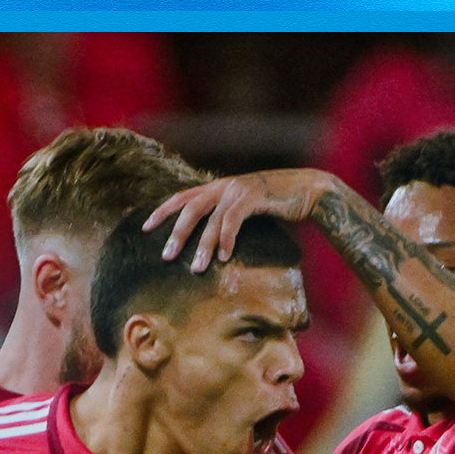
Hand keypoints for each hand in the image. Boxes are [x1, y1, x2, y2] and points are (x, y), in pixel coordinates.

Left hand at [143, 169, 334, 272]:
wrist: (310, 190)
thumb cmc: (278, 204)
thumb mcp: (245, 209)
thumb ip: (226, 218)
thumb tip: (209, 242)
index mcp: (218, 187)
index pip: (182, 197)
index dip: (162, 211)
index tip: (144, 227)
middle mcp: (224, 185)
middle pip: (190, 208)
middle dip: (177, 233)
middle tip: (166, 256)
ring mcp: (239, 189)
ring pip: (212, 219)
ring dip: (203, 246)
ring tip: (197, 268)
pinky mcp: (254, 197)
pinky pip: (234, 220)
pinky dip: (227, 240)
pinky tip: (223, 257)